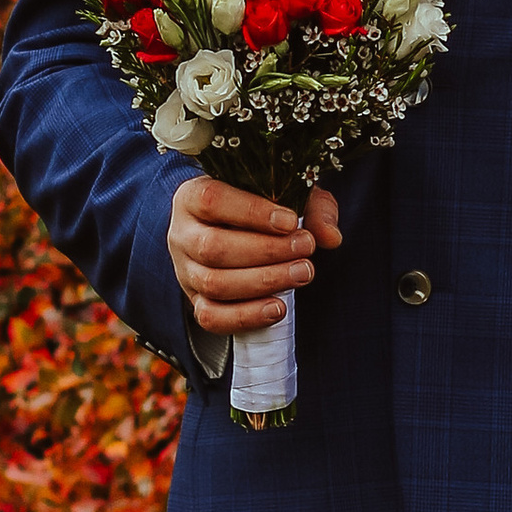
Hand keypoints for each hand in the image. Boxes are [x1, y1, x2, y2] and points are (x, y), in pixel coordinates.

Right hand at [168, 176, 341, 336]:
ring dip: (263, 282)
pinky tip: (278, 307)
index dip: (252, 212)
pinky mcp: (195, 301)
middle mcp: (181, 234)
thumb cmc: (258, 207)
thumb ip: (311, 208)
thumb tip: (329, 236)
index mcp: (192, 196)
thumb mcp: (285, 194)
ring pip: (214, 283)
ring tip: (302, 273)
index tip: (290, 221)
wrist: (232, 229)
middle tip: (306, 249)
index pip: (212, 201)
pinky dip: (246, 316)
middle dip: (266, 251)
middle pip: (213, 247)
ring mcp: (185, 271)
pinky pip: (211, 317)